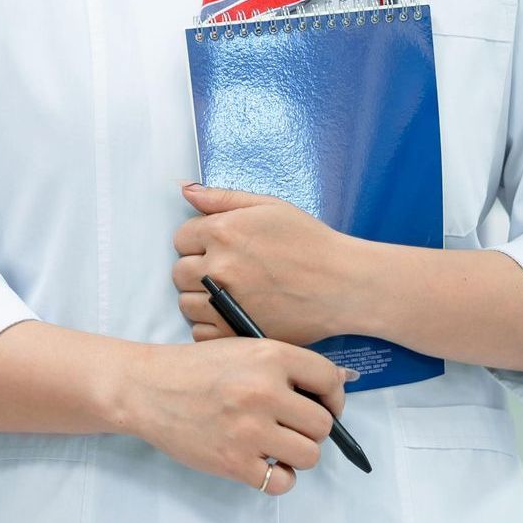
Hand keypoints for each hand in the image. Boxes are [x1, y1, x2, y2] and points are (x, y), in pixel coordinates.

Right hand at [120, 338, 353, 495]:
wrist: (148, 389)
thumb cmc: (197, 369)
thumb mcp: (244, 351)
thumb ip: (288, 366)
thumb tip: (342, 381)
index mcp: (270, 356)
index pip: (329, 380)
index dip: (334, 396)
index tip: (325, 404)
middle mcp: (264, 392)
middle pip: (323, 424)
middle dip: (312, 428)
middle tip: (291, 425)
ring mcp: (249, 430)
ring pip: (309, 455)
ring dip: (297, 454)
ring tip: (276, 443)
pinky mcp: (234, 462)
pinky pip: (281, 482)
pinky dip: (278, 477)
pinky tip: (263, 462)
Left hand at [172, 183, 366, 347]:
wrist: (343, 285)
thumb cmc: (311, 243)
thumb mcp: (270, 206)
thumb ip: (223, 198)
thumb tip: (185, 189)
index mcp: (223, 232)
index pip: (181, 237)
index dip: (199, 241)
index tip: (219, 247)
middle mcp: (218, 267)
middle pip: (179, 272)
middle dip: (197, 269)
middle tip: (227, 271)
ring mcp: (223, 303)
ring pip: (186, 303)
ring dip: (201, 298)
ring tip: (231, 293)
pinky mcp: (234, 332)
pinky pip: (200, 331)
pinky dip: (211, 325)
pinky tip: (233, 313)